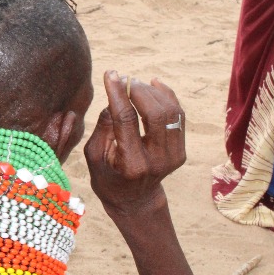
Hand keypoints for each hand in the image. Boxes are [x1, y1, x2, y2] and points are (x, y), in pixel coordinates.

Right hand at [84, 72, 186, 217]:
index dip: (118, 93)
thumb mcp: (93, 155)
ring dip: (152, 92)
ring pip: (170, 112)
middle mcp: (156, 160)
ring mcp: (173, 157)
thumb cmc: (107, 176)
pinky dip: (167, 97)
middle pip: (155, 113)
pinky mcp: (180, 151)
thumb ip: (103, 126)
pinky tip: (153, 86)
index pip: (126, 120)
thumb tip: (116, 98)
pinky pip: (178, 116)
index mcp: (131, 163)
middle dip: (138, 90)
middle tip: (124, 79)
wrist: (134, 200)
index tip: (110, 74)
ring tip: (135, 84)